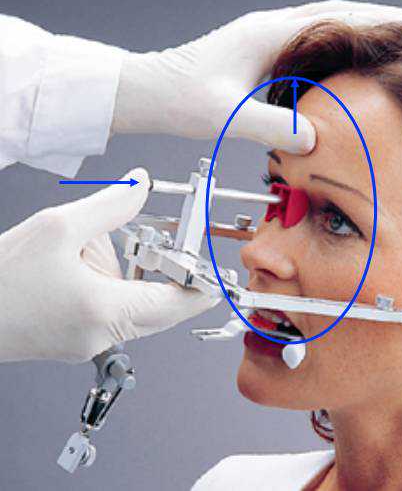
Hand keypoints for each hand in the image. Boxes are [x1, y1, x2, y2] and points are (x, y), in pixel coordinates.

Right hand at [0, 168, 220, 363]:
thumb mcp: (58, 227)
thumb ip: (110, 206)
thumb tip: (140, 184)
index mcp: (107, 312)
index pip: (178, 303)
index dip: (203, 286)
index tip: (219, 274)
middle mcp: (104, 335)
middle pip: (162, 306)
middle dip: (168, 275)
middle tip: (166, 247)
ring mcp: (90, 342)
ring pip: (138, 308)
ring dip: (135, 278)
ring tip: (94, 250)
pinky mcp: (78, 340)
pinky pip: (114, 312)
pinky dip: (115, 287)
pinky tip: (85, 265)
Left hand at [111, 0, 401, 153]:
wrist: (150, 91)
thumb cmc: (181, 98)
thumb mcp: (227, 116)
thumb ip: (270, 127)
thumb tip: (313, 139)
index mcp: (267, 35)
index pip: (333, 20)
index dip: (374, 21)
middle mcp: (269, 29)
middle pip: (333, 14)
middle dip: (374, 20)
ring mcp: (264, 38)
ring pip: (321, 25)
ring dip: (355, 29)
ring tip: (387, 41)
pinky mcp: (259, 51)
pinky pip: (306, 42)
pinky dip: (332, 46)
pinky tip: (341, 62)